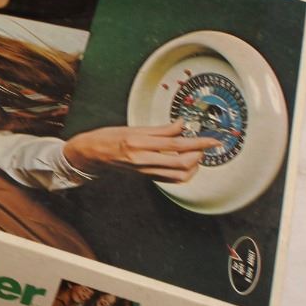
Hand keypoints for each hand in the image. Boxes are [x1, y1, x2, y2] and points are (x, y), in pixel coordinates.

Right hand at [62, 123, 219, 181]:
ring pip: (179, 175)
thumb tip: (181, 125)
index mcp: (140, 143)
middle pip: (181, 163)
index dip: (198, 143)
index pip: (177, 144)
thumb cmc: (109, 138)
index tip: (212, 140)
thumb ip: (161, 129)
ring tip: (196, 153)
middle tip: (205, 145)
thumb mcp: (134, 127)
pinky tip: (186, 164)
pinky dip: (183, 173)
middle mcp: (144, 160)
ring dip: (193, 165)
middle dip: (199, 155)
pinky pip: (170, 180)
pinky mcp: (146, 177)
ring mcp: (145, 171)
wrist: (92, 154)